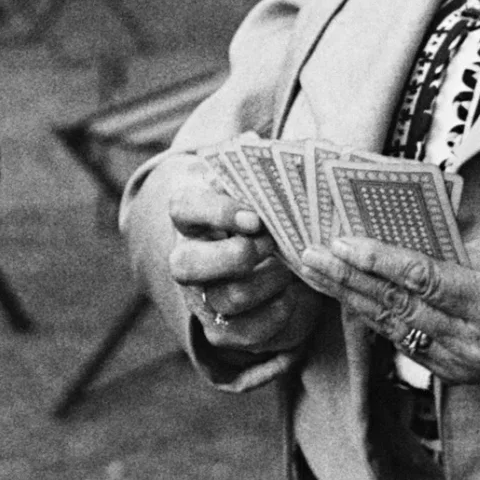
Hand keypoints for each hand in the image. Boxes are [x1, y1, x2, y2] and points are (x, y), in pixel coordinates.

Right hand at [164, 155, 323, 356]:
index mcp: (190, 215)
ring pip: (225, 299)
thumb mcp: (257, 182)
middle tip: (272, 245)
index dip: (217, 212)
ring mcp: (202, 297)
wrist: (265, 254)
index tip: (257, 216)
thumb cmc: (261, 207)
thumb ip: (258, 164)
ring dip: (267, 284)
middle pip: (187, 266)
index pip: (184, 208)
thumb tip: (258, 144)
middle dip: (235, 258)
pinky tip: (295, 297)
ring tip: (292, 269)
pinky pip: (242, 334)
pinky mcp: (222, 329)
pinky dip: (275, 317)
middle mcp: (187, 258)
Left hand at [297, 236, 479, 384]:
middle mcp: (477, 342)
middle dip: (349, 278)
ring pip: (393, 326)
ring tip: (316, 272)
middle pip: (399, 305)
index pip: (424, 279)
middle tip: (310, 255)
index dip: (379, 260)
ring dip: (350, 297)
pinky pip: (403, 341)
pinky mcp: (452, 375)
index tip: (341, 241)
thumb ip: (456, 246)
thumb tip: (399, 233)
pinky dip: (373, 315)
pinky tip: (345, 294)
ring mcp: (463, 365)